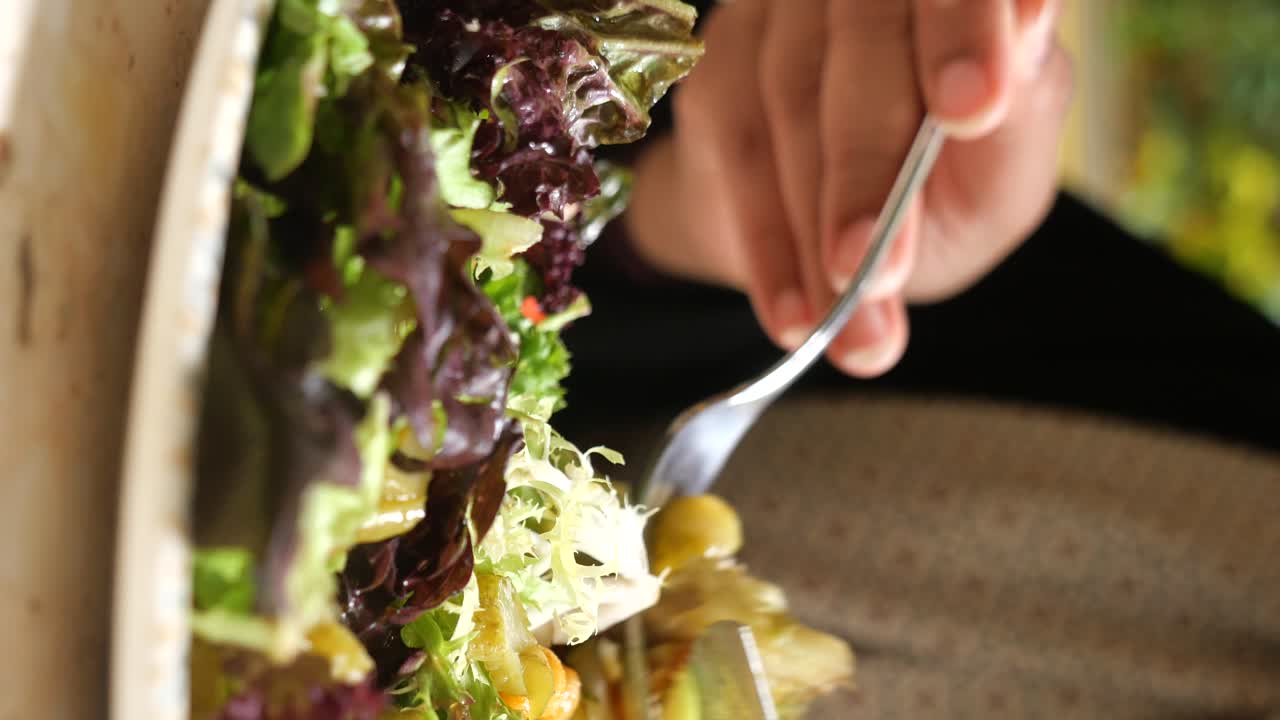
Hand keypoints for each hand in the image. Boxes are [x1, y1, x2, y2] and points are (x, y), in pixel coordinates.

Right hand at [624, 0, 1072, 375]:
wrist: (829, 236)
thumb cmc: (939, 195)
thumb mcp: (1000, 175)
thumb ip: (1018, 112)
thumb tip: (1028, 18)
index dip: (966, 33)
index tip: (974, 112)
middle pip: (865, 35)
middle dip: (871, 169)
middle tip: (876, 271)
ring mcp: (788, 7)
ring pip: (791, 97)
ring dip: (817, 225)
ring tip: (852, 328)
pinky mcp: (725, 57)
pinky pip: (740, 146)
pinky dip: (769, 244)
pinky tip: (797, 311)